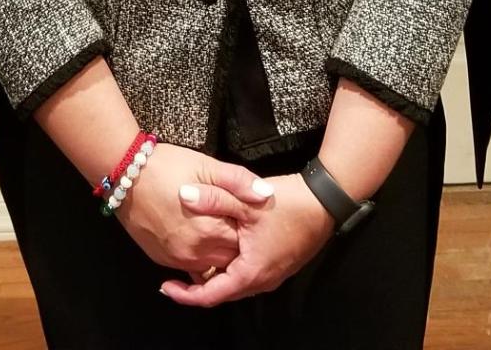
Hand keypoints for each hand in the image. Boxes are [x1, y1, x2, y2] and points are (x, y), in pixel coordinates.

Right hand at [114, 143, 271, 274]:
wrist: (123, 174)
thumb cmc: (166, 166)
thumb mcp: (206, 165)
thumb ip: (238, 181)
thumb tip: (266, 195)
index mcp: (209, 229)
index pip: (243, 241)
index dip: (248, 228)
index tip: (247, 214)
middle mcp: (194, 252)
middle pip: (229, 258)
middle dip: (236, 244)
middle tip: (234, 221)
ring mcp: (176, 258)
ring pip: (210, 267)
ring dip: (218, 253)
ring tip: (216, 228)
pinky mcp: (162, 259)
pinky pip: (190, 269)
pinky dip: (200, 258)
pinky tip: (200, 239)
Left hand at [159, 171, 334, 307]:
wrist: (325, 201)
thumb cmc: (287, 205)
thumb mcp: (246, 201)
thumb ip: (213, 199)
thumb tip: (183, 196)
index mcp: (251, 273)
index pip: (211, 295)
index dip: (185, 294)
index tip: (165, 286)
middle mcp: (263, 281)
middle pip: (223, 293)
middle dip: (198, 287)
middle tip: (175, 275)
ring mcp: (274, 274)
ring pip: (236, 284)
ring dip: (215, 278)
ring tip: (193, 264)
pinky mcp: (280, 263)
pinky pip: (248, 275)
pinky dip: (230, 269)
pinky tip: (220, 252)